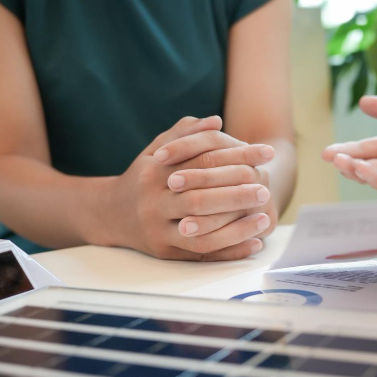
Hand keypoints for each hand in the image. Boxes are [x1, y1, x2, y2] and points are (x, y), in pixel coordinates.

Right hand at [106, 116, 275, 259]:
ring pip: (201, 232)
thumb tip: (216, 121)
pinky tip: (254, 244)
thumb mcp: (156, 150)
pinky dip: (230, 251)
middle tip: (265, 190)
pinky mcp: (165, 252)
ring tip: (265, 219)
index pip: (202, 161)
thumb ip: (184, 134)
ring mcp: (158, 230)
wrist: (110, 214)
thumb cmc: (143, 178)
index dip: (237, 156)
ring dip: (237, 228)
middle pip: (200, 199)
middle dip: (236, 195)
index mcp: (155, 173)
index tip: (266, 153)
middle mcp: (154, 203)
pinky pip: (202, 254)